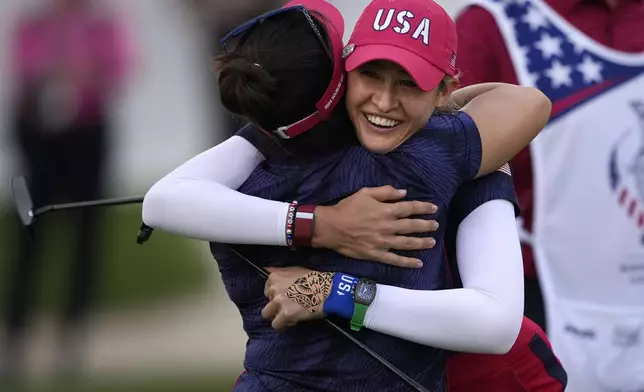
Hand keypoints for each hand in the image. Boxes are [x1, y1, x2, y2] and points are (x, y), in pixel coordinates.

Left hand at [262, 267, 329, 330]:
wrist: (327, 290)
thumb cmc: (314, 279)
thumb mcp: (295, 270)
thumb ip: (280, 273)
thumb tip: (266, 269)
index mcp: (274, 277)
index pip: (267, 290)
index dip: (276, 296)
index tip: (284, 298)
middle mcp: (274, 288)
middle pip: (267, 302)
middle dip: (276, 306)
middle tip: (289, 307)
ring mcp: (279, 301)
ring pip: (267, 314)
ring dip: (276, 316)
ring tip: (288, 316)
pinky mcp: (286, 314)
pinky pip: (276, 324)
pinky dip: (283, 325)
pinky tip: (292, 321)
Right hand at [312, 186, 438, 267]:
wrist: (331, 227)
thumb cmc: (347, 208)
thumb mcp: (365, 193)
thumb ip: (385, 192)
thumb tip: (404, 193)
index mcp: (385, 210)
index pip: (409, 208)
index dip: (423, 207)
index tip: (434, 208)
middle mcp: (387, 226)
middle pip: (412, 226)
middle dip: (426, 225)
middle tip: (436, 225)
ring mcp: (383, 242)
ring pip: (407, 243)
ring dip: (422, 242)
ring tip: (432, 242)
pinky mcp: (376, 254)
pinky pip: (395, 259)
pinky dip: (408, 262)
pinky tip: (419, 263)